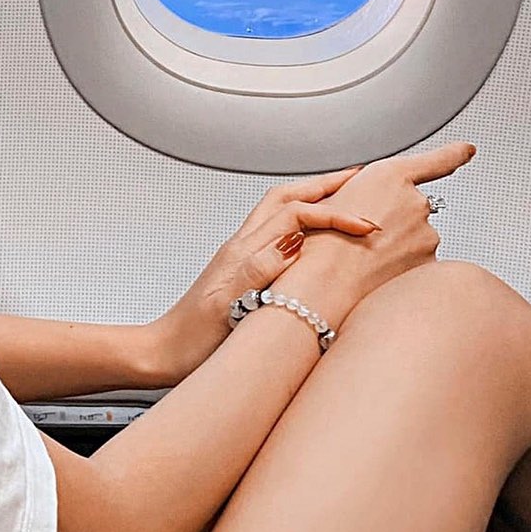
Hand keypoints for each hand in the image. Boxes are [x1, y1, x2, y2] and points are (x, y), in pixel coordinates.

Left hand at [155, 166, 381, 384]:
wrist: (164, 353)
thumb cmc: (192, 338)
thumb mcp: (227, 307)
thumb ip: (255, 272)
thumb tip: (289, 245)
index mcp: (243, 252)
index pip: (295, 214)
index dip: (333, 213)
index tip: (367, 224)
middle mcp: (242, 247)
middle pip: (286, 198)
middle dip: (325, 185)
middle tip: (360, 178)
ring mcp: (241, 257)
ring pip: (279, 211)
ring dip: (312, 197)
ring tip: (343, 193)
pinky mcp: (242, 272)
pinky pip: (275, 234)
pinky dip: (301, 224)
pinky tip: (314, 235)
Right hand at [270, 140, 477, 330]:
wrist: (326, 284)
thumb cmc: (323, 241)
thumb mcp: (333, 199)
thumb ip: (365, 191)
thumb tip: (378, 197)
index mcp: (391, 177)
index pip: (437, 160)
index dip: (454, 154)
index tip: (466, 150)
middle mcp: (415, 202)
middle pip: (414, 208)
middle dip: (396, 220)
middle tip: (364, 235)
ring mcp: (426, 235)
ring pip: (416, 238)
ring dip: (397, 246)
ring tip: (364, 257)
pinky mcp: (429, 264)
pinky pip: (418, 262)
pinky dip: (401, 267)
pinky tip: (375, 272)